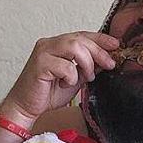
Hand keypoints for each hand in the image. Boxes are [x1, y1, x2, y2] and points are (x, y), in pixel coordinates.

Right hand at [4, 31, 119, 117]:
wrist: (27, 107)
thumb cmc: (48, 93)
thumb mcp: (76, 78)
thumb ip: (88, 68)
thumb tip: (106, 60)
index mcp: (57, 45)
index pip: (82, 35)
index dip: (100, 38)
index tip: (116, 44)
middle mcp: (49, 44)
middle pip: (80, 39)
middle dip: (99, 52)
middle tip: (110, 64)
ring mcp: (43, 52)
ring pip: (74, 47)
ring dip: (86, 63)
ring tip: (87, 77)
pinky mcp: (39, 64)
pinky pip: (65, 66)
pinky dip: (71, 76)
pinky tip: (66, 84)